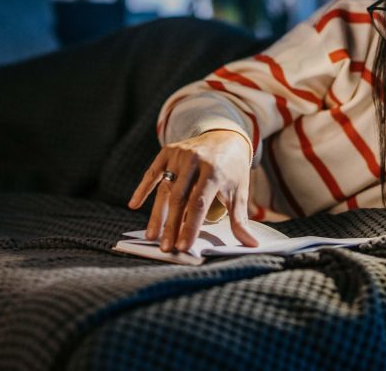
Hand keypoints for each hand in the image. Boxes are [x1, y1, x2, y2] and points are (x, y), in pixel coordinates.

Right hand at [127, 130, 258, 251]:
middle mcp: (196, 161)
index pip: (199, 203)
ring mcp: (180, 154)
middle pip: (179, 198)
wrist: (225, 136)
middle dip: (172, 226)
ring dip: (157, 214)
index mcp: (215, 172)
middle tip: (165, 248)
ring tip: (151, 236)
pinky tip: (134, 204)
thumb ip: (240, 220)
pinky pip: (152, 172)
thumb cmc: (232, 171)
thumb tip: (251, 246)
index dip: (191, 226)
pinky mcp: (168, 151)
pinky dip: (143, 188)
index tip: (183, 246)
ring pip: (165, 189)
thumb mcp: (239, 193)